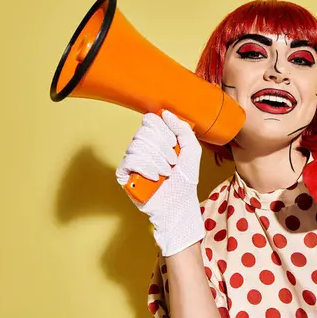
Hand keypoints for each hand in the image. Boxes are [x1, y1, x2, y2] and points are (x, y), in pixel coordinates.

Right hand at [116, 110, 203, 256]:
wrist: (179, 204)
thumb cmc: (185, 179)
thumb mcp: (192, 150)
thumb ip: (183, 129)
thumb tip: (165, 114)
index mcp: (156, 139)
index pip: (150, 120)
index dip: (164, 131)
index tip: (175, 144)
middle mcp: (142, 147)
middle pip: (144, 132)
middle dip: (164, 148)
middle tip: (172, 162)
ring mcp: (132, 160)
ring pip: (138, 145)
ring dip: (158, 161)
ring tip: (166, 173)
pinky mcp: (124, 174)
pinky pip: (130, 160)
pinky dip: (146, 168)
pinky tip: (154, 178)